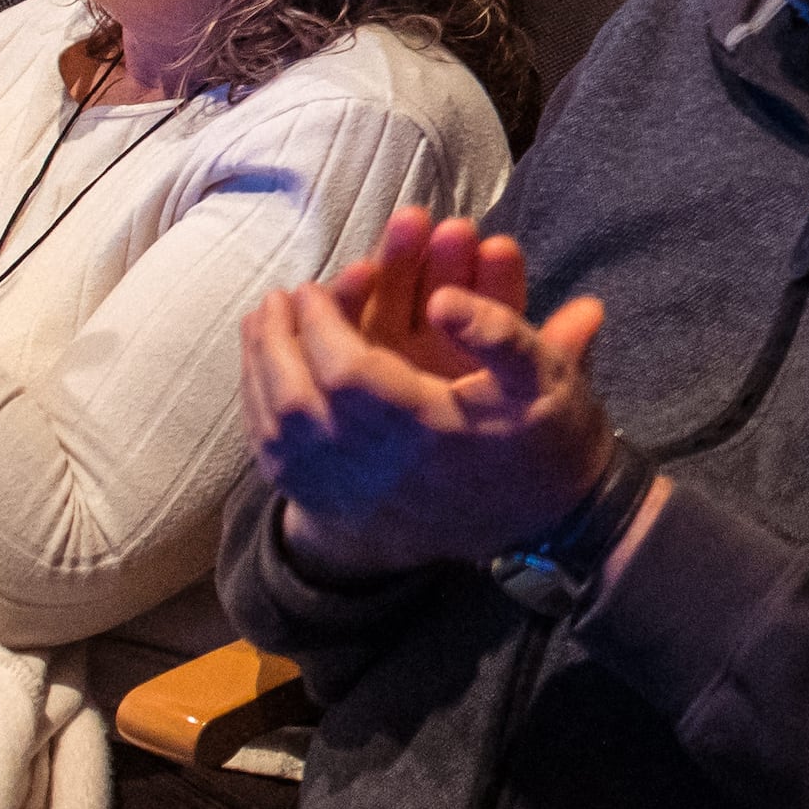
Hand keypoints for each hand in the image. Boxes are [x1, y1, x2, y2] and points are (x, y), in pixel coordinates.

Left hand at [238, 207, 622, 581]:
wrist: (544, 523)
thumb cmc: (546, 443)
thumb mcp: (550, 380)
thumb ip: (501, 332)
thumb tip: (442, 301)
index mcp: (425, 428)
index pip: (348, 371)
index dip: (322, 323)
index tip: (311, 285)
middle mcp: (377, 464)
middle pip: (296, 399)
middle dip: (276, 341)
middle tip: (274, 298)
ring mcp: (353, 490)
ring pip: (279, 429)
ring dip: (260, 370)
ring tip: (259, 325)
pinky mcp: (340, 504)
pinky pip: (279, 458)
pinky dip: (260, 410)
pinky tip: (262, 378)